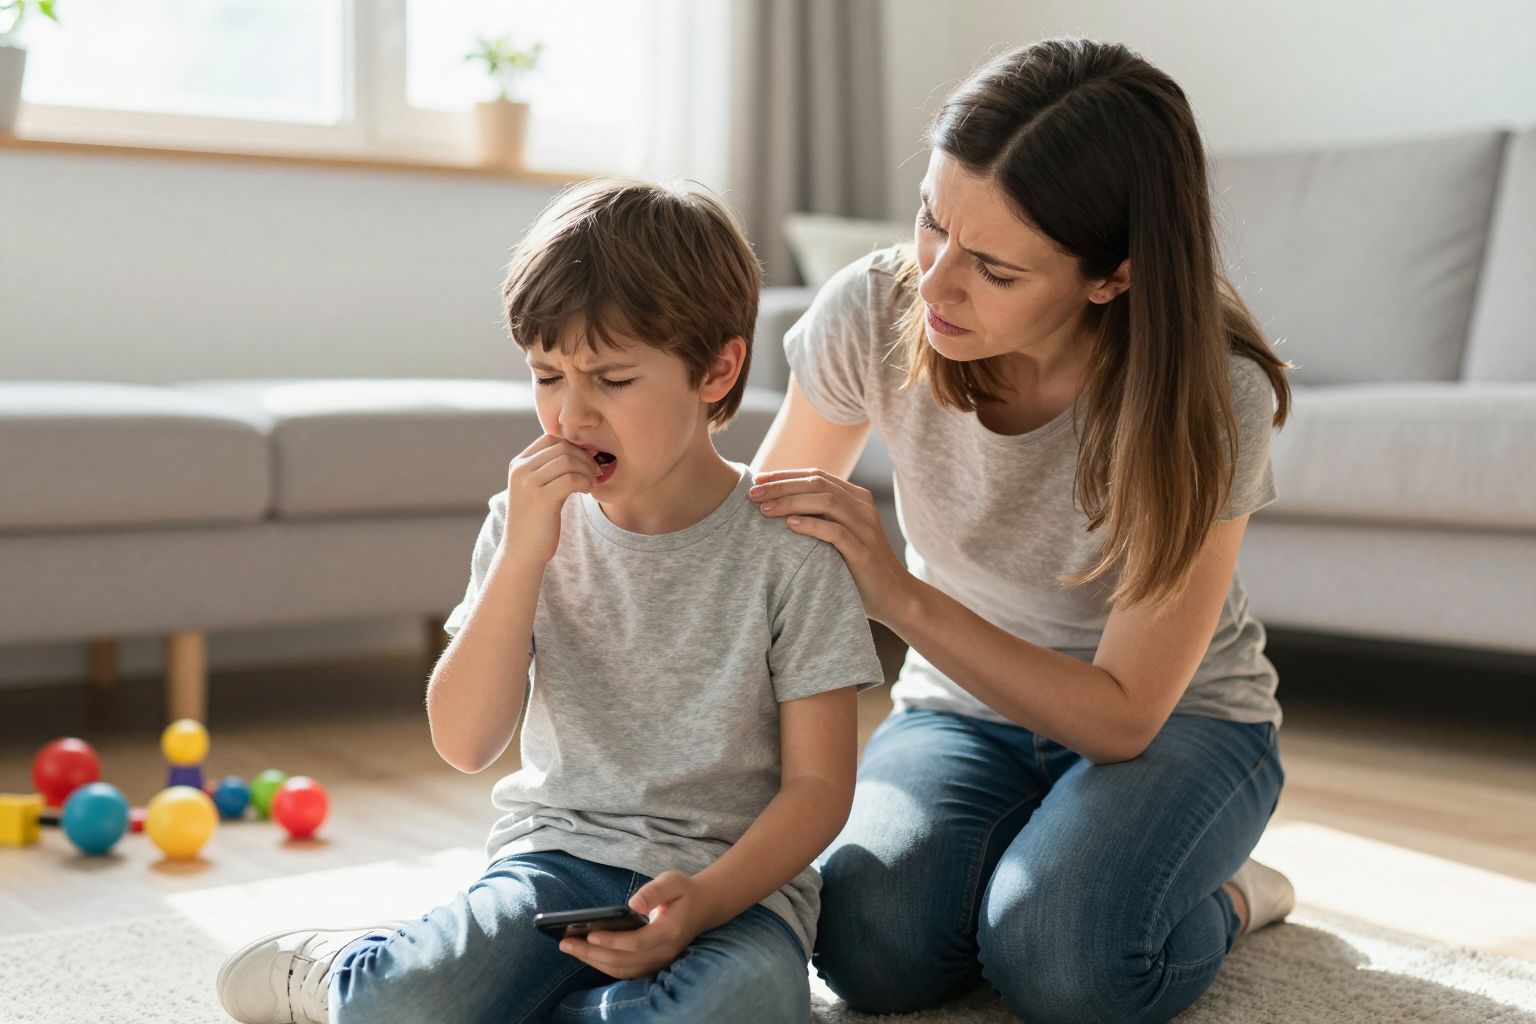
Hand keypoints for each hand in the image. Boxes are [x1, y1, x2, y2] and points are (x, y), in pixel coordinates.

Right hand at [500, 434, 597, 565]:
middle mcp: (520, 469)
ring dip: (587, 469)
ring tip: (590, 482)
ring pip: (568, 460)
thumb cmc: (536, 521)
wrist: (521, 552)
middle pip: (562, 446)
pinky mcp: (541, 499)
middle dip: (584, 456)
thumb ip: (551, 469)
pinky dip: (585, 482)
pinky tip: (587, 490)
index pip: (551, 437)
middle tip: (595, 471)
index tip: (587, 458)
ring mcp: (529, 483)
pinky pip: (572, 479)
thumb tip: (583, 449)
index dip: (574, 444)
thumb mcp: (538, 488)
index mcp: (519, 464)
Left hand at [557, 871, 712, 979]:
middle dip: (592, 953)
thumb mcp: (673, 881)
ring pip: (622, 970)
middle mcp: (665, 952)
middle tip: (564, 943)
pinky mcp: (653, 964)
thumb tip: (632, 904)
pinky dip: (603, 965)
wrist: (704, 907)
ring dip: (594, 961)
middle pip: (624, 961)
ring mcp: (659, 962)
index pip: (637, 943)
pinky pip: (625, 971)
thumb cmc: (684, 891)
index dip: (613, 941)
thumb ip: (654, 891)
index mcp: (670, 932)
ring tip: (569, 948)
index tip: (589, 933)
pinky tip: (586, 954)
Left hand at [749, 468, 912, 625]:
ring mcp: (865, 529)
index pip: (816, 476)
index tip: (757, 480)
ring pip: (825, 503)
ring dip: (791, 502)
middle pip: (817, 484)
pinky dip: (811, 526)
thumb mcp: (841, 534)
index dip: (785, 475)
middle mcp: (862, 507)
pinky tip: (789, 525)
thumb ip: (820, 517)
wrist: (895, 596)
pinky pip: (836, 532)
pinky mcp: (864, 552)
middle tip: (753, 494)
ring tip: (764, 510)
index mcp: (856, 498)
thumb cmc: (858, 566)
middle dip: (781, 486)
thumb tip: (777, 506)